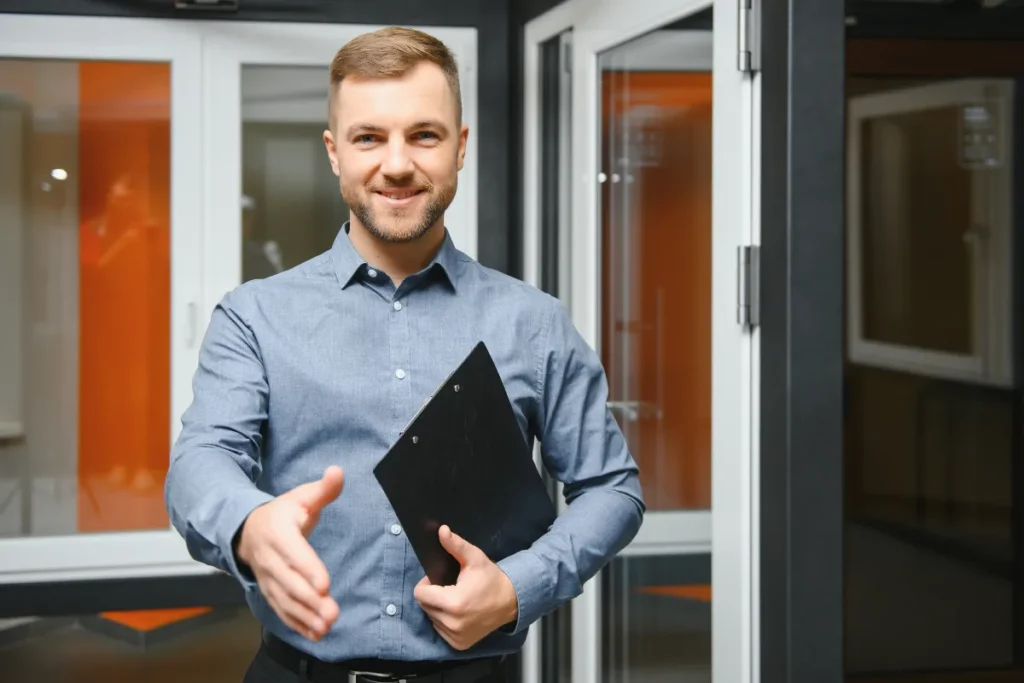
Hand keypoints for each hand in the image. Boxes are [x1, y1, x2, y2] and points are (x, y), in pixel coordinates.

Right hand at [236, 465, 343, 640]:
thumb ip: (323, 488)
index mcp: (278, 533)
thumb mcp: (301, 496)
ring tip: (326, 627)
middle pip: (289, 582)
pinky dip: (297, 624)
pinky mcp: (270, 592)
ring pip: (285, 601)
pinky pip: (281, 611)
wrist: (246, 530)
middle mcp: (269, 559)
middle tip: (332, 612)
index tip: (324, 584)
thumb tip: (338, 471)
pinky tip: (316, 634)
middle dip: (310, 600)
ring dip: (305, 616)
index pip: (293, 552)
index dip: (308, 568)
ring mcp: (268, 578)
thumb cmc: (281, 513)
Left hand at [413, 525, 518, 650]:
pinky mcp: (459, 644)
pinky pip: (441, 630)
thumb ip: (456, 545)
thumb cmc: (491, 578)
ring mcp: (455, 636)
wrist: (512, 601)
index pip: (420, 594)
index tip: (440, 580)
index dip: (427, 583)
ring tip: (456, 600)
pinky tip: (460, 613)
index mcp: (453, 602)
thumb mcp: (474, 558)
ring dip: (438, 609)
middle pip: (425, 606)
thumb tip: (441, 530)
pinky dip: (446, 621)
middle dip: (433, 595)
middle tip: (450, 588)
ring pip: (432, 618)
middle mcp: (452, 623)